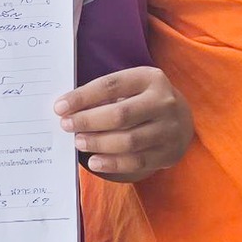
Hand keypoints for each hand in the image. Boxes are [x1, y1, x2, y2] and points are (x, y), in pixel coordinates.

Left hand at [56, 67, 192, 182]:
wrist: (182, 119)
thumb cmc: (143, 101)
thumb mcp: (131, 88)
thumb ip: (105, 96)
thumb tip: (67, 110)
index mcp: (149, 78)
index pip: (111, 85)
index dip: (83, 97)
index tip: (60, 107)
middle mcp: (163, 102)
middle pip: (120, 115)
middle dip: (88, 121)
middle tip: (67, 126)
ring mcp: (169, 129)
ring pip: (128, 141)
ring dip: (99, 143)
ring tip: (79, 142)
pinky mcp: (169, 152)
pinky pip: (137, 161)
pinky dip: (112, 163)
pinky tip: (95, 162)